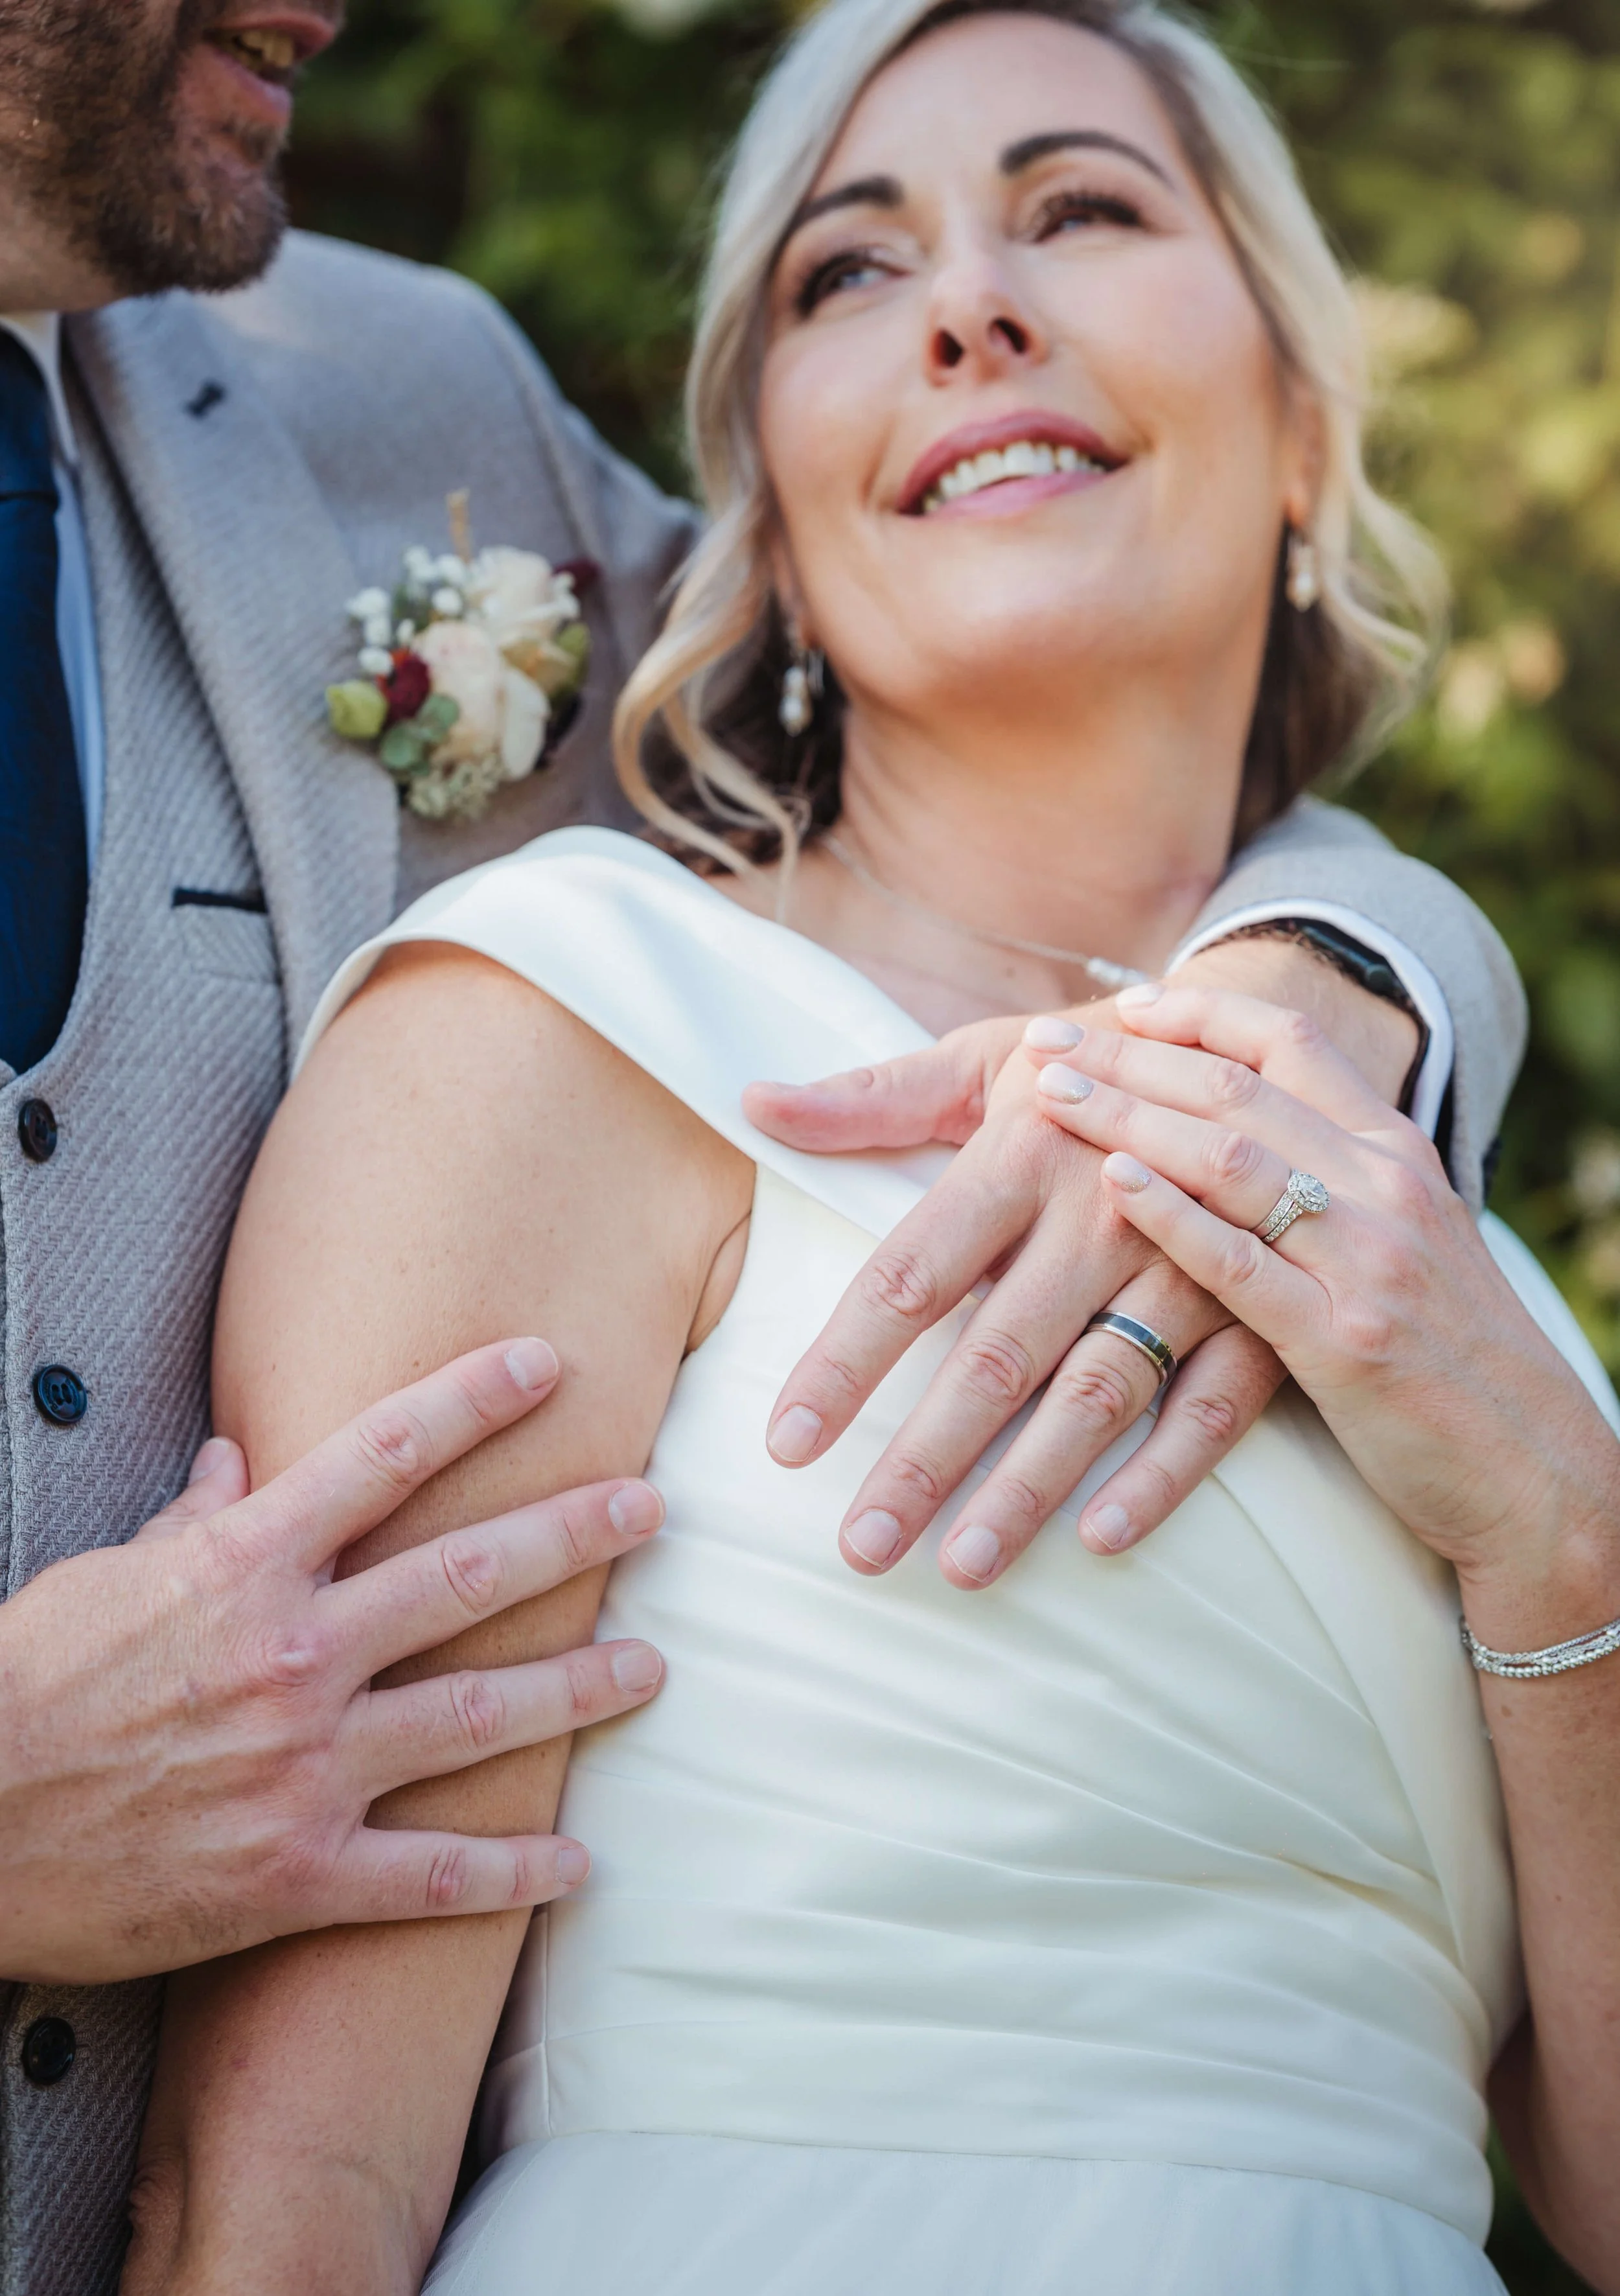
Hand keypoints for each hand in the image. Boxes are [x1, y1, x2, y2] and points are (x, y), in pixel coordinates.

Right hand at [0, 1339, 665, 1984]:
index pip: (384, 1454)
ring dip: (576, 1689)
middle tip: (653, 1507)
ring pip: (475, 1718)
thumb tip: (237, 1460)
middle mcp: (295, 1656)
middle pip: (466, 1575)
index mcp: (244, 1567)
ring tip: (649, 1667)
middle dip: (573, 1533)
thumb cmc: (20, 1689)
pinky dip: (511, 1873)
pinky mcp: (295, 1876)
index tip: (550, 1362)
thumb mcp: (97, 1580)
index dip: (475, 1399)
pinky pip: (429, 1879)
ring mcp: (304, 1769)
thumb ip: (185, 1522)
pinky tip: (578, 1863)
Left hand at [745, 998, 1283, 1584]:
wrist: (1257, 1045)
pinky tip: (1104, 1539)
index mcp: (1023, 1152)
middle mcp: (1104, 1213)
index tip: (786, 1443)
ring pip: (1098, 1391)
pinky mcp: (1259, 1308)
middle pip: (997, 1353)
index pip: (912, 1272)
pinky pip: (1212, 1403)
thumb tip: (755, 1103)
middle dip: (925, 1458)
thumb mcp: (985, 1061)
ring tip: (962, 1565)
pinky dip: (1164, 1474)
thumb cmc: (1094, 1064)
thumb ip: (873, 1099)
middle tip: (862, 1546)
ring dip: (1029, 1485)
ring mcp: (1189, 1266)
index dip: (846, 1362)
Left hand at [1032, 981, 1616, 1580]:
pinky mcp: (1344, 1341)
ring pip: (1229, 1158)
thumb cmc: (1450, 1361)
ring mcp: (1367, 1259)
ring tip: (1048, 1093)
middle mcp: (1383, 1187)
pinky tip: (1111, 1183)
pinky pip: (1240, 1263)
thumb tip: (1238, 1140)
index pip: (1287, 1042)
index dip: (1197, 1012)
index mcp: (1394, 1152)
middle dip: (1130, 1056)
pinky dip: (1171, 1216)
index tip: (1121, 1004)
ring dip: (1127, 1117)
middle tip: (1046, 1038)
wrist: (1535, 1468)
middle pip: (1235, 1090)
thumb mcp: (1406, 1244)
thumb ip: (1333, 1184)